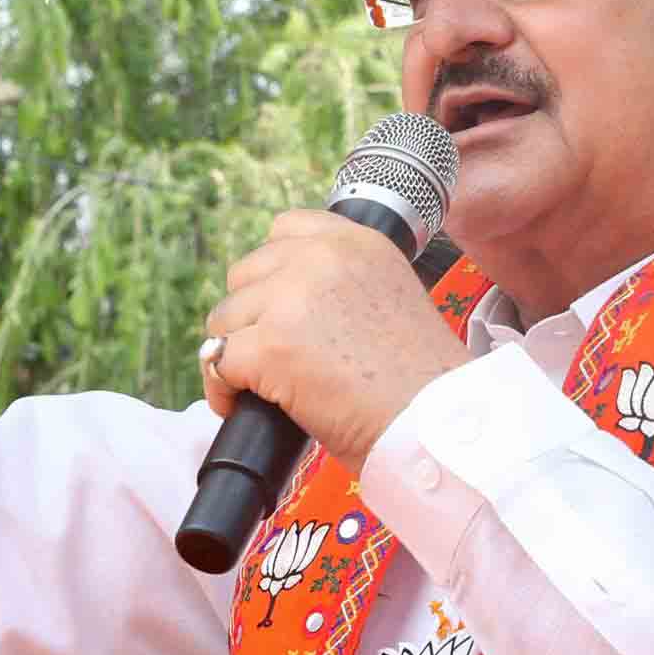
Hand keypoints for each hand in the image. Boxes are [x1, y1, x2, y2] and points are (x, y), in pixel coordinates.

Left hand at [200, 213, 467, 477]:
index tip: (280, 307)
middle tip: (272, 356)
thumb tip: (282, 304)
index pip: (286, 229)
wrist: (436, 426)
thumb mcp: (392, 300)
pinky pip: (217, 360)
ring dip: (236, 352)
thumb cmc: (421, 383)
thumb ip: (342, 285)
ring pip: (224, 318)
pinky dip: (223, 389)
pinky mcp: (270, 345)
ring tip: (260, 386)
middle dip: (252, 315)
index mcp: (359, 241)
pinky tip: (242, 407)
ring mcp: (292, 297)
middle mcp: (323, 257)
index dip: (274, 272)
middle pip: (245, 273)